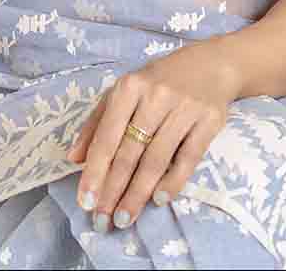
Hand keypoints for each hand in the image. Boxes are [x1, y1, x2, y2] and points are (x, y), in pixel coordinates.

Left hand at [66, 41, 241, 231]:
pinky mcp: (209, 120)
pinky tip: (159, 200)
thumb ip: (97, 122)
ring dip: (138, 193)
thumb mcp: (124, 91)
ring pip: (156, 159)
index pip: (107, 135)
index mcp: (129, 86)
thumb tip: (74, 158)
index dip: (95, 170)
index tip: (85, 201)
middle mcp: (155, 95)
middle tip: (103, 220)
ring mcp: (184, 107)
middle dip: (114, 189)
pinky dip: (173, 182)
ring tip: (124, 218)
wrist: (211, 64)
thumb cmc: (158, 81)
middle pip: (130, 151)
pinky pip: (188, 158)